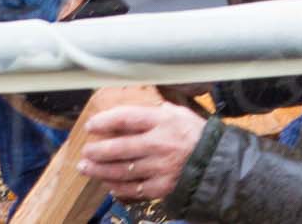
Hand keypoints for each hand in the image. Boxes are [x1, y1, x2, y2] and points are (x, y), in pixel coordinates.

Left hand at [77, 102, 205, 201]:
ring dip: (100, 170)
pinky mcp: (162, 187)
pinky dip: (118, 187)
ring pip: (123, 170)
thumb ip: (152, 113)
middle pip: (120, 147)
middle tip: (85, 151)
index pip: (126, 118)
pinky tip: (108, 184)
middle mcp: (159, 144)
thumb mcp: (177, 114)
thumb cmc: (194, 135)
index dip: (105, 121)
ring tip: (86, 168)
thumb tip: (126, 114)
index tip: (91, 125)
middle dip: (97, 150)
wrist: (216, 163)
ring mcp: (160, 168)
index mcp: (162, 121)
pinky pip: (134, 189)